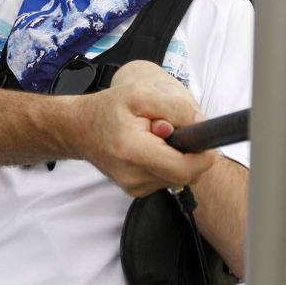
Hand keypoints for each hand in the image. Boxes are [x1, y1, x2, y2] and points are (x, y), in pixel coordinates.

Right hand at [74, 60, 215, 196]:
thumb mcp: (141, 94)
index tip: (207, 143)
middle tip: (172, 131)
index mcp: (135, 152)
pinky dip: (165, 162)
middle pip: (185, 175)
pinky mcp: (135, 190)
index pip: (184, 169)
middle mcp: (134, 177)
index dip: (203, 157)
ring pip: (177, 177)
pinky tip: (150, 147)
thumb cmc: (106, 109)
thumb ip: (174, 108)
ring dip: (176, 157)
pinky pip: (165, 179)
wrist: (78, 128)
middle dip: (188, 153)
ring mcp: (134, 187)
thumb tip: (201, 123)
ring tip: (155, 137)